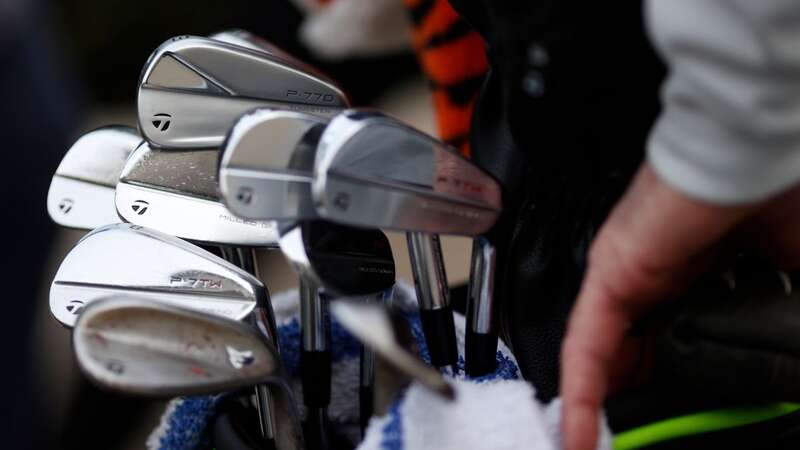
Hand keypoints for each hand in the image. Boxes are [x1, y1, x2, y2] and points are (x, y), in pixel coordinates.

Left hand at [560, 163, 799, 449]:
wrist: (751, 148)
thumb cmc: (770, 192)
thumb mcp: (787, 263)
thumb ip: (780, 297)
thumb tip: (791, 334)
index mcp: (688, 270)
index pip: (669, 332)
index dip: (672, 371)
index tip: (689, 407)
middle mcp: (647, 274)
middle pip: (632, 348)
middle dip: (640, 391)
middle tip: (643, 431)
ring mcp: (623, 276)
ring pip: (603, 354)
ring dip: (602, 405)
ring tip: (597, 446)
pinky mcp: (610, 279)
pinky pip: (587, 348)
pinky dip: (582, 396)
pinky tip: (579, 440)